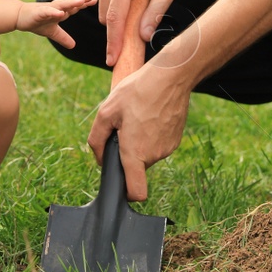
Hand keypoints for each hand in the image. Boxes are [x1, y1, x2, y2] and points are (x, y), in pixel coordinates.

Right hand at [14, 0, 94, 47]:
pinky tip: (61, 13)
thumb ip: (63, 37)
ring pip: (61, 5)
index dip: (84, 3)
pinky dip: (54, 12)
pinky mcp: (38, 13)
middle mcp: (55, 8)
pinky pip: (47, 12)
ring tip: (81, 1)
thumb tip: (73, 46)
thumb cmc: (36, 22)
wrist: (19, 17)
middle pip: (70, 3)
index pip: (74, 6)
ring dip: (71, 2)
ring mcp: (47, 9)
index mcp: (60, 11)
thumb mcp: (52, 32)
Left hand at [87, 63, 187, 200]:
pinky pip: (158, 145)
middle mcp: (154, 155)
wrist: (170, 78)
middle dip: (127, 153)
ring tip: (138, 117)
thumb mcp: (106, 111)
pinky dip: (151, 136)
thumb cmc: (137, 91)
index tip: (121, 185)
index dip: (127, 194)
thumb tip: (99, 159)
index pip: (136, 191)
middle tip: (124, 127)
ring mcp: (167, 149)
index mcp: (135, 152)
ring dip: (139, 143)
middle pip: (136, 167)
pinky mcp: (175, 140)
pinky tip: (150, 115)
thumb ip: (96, 139)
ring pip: (146, 155)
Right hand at [94, 0, 181, 68]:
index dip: (113, 42)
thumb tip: (142, 36)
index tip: (112, 60)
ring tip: (141, 2)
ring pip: (104, 9)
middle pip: (107, 17)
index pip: (115, 18)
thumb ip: (155, 11)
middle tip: (139, 31)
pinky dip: (116, 3)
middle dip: (119, 29)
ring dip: (119, 15)